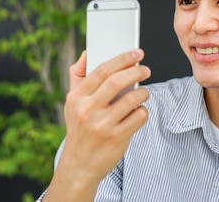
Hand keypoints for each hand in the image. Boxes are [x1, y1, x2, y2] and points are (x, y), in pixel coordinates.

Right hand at [44, 49, 150, 200]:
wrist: (79, 165)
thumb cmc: (79, 129)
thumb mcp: (71, 103)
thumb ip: (77, 77)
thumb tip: (87, 54)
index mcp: (77, 97)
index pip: (102, 70)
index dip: (122, 58)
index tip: (137, 53)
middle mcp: (88, 110)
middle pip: (117, 81)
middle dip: (136, 71)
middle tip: (146, 69)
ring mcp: (102, 125)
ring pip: (132, 99)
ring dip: (143, 92)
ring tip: (143, 92)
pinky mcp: (117, 138)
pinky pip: (139, 116)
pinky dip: (143, 111)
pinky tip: (139, 111)